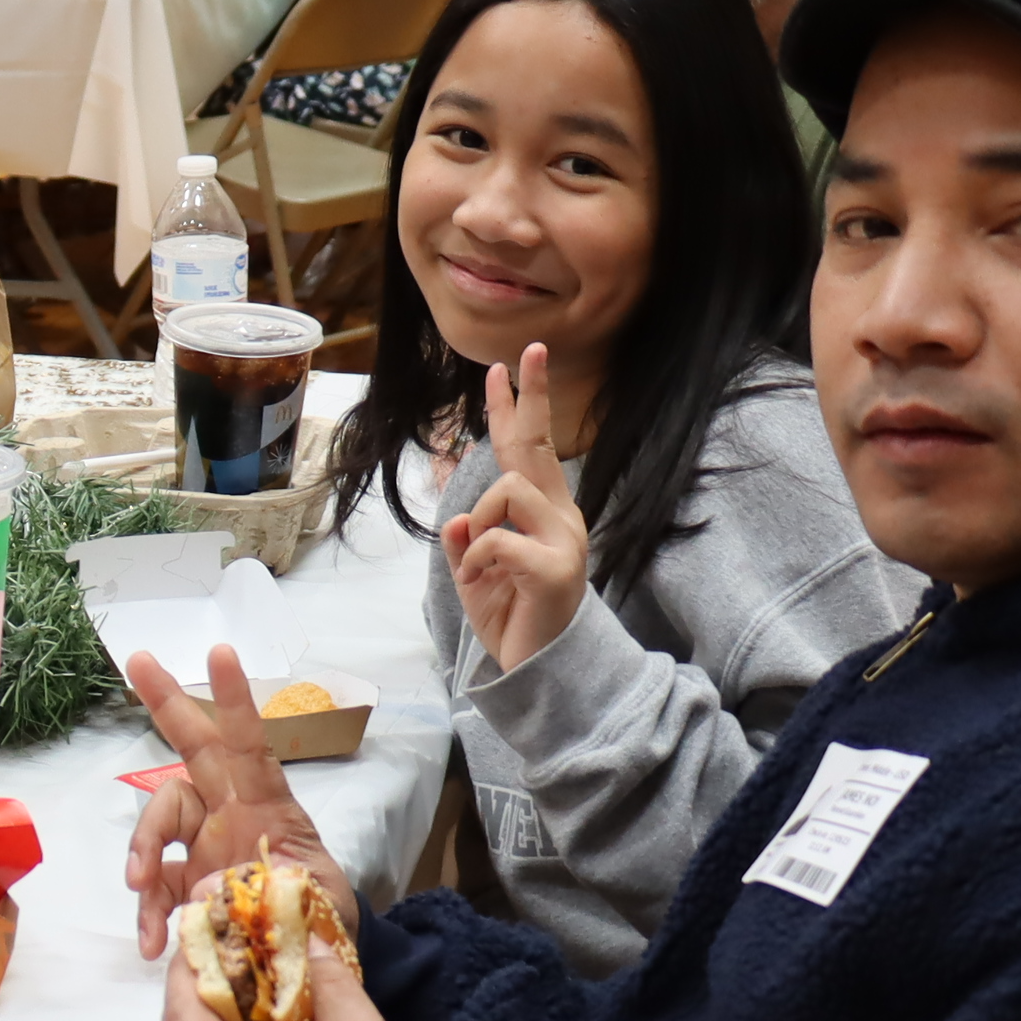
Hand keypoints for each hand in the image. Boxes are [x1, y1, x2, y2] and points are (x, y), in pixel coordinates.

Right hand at [120, 645, 345, 958]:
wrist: (308, 959)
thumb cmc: (321, 916)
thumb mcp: (319, 901)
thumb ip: (275, 890)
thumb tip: (218, 887)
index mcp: (267, 804)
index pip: (249, 745)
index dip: (234, 702)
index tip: (221, 653)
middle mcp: (229, 811)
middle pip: (192, 750)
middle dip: (166, 702)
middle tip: (138, 658)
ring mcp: (202, 845)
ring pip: (157, 823)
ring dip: (141, 850)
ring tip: (140, 890)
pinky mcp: (183, 883)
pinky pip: (153, 888)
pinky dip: (146, 914)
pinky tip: (150, 943)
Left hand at [443, 347, 592, 673]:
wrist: (537, 668)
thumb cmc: (511, 616)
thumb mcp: (474, 568)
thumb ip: (466, 534)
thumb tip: (456, 504)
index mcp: (543, 513)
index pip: (529, 450)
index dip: (517, 407)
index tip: (513, 362)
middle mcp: (561, 517)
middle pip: (538, 445)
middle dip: (530, 397)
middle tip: (527, 352)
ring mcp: (564, 541)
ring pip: (507, 490)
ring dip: (478, 522)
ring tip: (478, 565)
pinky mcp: (556, 569)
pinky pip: (498, 540)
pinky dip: (476, 561)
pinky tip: (480, 585)